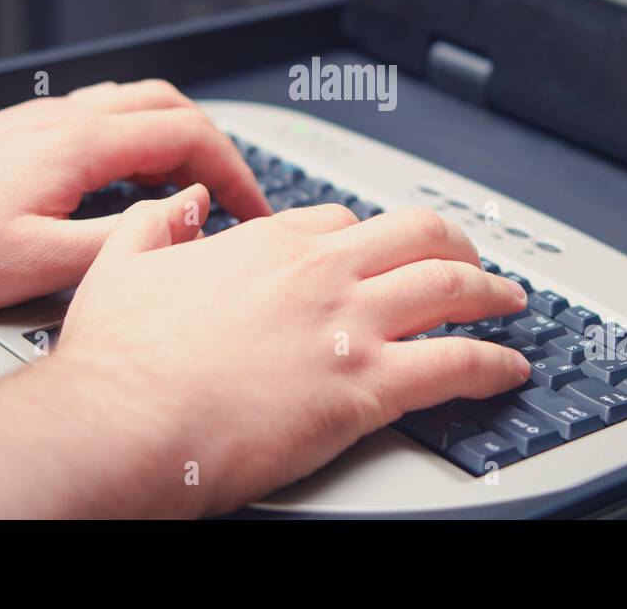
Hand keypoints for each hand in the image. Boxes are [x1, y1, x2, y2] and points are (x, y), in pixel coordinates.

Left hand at [0, 80, 270, 311]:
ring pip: (133, 102)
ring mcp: (37, 118)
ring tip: (188, 185)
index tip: (254, 207)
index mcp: (77, 143)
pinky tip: (124, 175)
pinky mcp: (16, 130)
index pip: (188, 134)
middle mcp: (61, 118)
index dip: (235, 171)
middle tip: (231, 195)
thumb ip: (125, 236)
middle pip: (169, 105)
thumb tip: (185, 212)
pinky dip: (136, 135)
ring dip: (176, 135)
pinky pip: (98, 113)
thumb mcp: (37, 262)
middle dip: (214, 146)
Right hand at [54, 186, 531, 516]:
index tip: (379, 252)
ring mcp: (349, 327)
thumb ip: (157, 224)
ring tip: (510, 302)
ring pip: (449, 288)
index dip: (370, 237)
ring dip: (490, 293)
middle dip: (454, 245)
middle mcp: (319, 275)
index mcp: (267, 246)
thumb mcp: (120, 264)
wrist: (120, 425)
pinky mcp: (366, 389)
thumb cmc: (116, 362)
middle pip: (416, 236)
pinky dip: (493, 364)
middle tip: (470, 261)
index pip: (342, 222)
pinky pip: (456, 364)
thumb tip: (180, 202)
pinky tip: (508, 368)